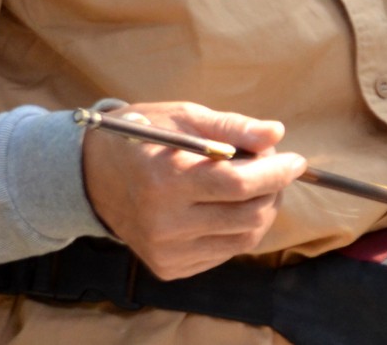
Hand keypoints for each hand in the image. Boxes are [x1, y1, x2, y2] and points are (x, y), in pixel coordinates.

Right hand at [81, 100, 305, 279]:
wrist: (91, 175)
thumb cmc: (144, 136)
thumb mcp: (185, 118)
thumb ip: (232, 128)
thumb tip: (276, 134)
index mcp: (167, 180)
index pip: (240, 184)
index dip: (277, 173)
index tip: (295, 160)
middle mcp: (164, 223)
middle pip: (248, 216)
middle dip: (274, 191)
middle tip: (274, 169)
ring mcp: (165, 251)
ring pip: (242, 240)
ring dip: (261, 211)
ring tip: (254, 186)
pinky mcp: (168, 267)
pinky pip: (223, 253)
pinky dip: (237, 230)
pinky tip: (226, 207)